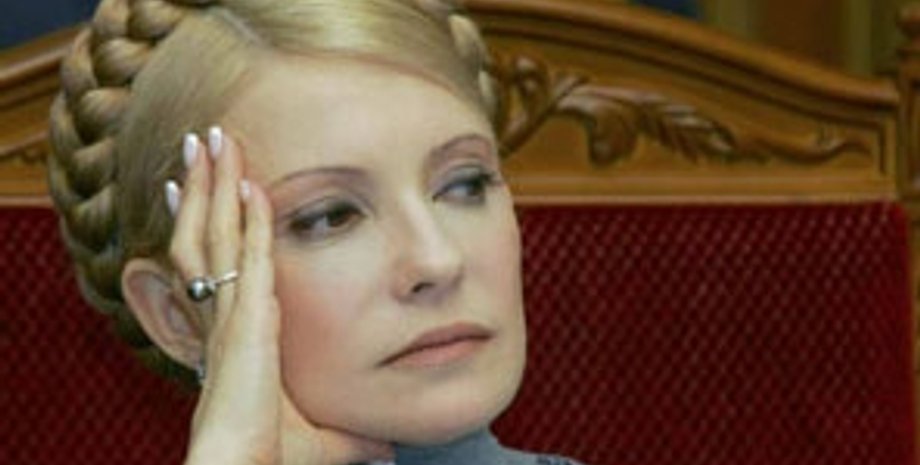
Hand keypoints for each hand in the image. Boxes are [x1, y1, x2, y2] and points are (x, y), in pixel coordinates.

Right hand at [167, 127, 392, 464]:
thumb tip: (386, 450)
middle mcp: (224, 315)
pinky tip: (252, 184)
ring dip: (216, 185)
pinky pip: (246, 257)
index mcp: (235, 334)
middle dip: (205, 185)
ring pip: (214, 233)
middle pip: (206, 233)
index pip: (217, 264)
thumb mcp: (319, 436)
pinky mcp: (247, 319)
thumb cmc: (272, 456)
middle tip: (205, 141)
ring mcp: (231, 314)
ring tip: (212, 139)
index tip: (210, 187)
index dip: (211, 223)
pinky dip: (246, 219)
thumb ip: (347, 434)